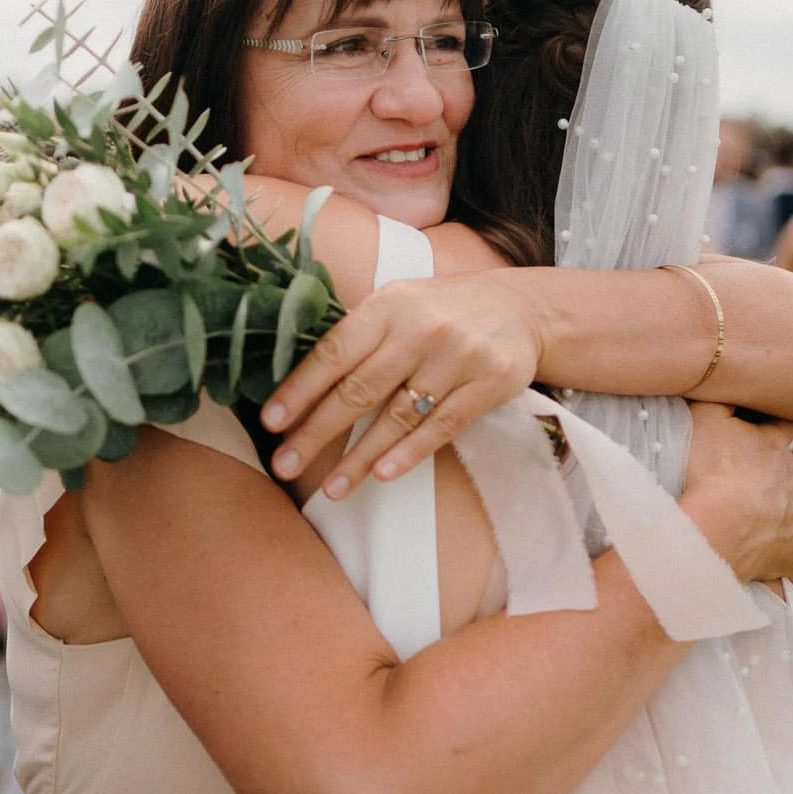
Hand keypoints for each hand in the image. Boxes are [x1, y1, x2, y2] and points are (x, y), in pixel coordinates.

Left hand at [259, 272, 541, 498]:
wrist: (521, 307)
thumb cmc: (441, 311)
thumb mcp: (399, 304)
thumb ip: (359, 336)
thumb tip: (301, 384)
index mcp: (388, 306)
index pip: (334, 353)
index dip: (300, 389)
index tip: (271, 422)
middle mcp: (420, 329)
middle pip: (359, 390)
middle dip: (317, 432)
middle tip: (284, 465)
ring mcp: (456, 358)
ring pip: (397, 417)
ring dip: (359, 458)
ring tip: (332, 489)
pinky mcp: (486, 385)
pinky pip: (441, 427)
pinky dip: (410, 453)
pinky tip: (382, 474)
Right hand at [677, 403, 792, 591]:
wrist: (714, 526)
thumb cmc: (704, 469)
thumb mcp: (704, 418)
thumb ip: (717, 398)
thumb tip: (722, 381)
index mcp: (773, 446)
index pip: (786, 426)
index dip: (779, 426)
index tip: (767, 429)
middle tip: (781, 474)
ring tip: (786, 522)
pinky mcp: (791, 557)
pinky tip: (786, 572)